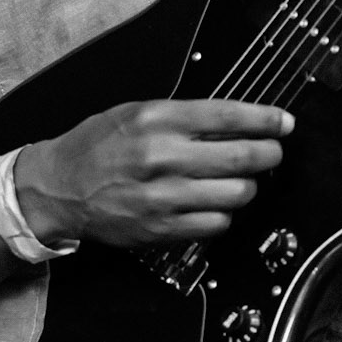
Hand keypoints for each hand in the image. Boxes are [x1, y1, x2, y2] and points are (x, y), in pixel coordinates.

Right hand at [13, 99, 292, 248]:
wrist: (57, 188)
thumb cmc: (97, 146)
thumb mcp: (137, 112)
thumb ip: (186, 116)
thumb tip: (239, 123)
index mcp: (156, 119)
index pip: (228, 116)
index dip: (266, 119)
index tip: (284, 122)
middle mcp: (161, 157)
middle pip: (242, 158)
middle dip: (269, 154)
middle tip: (273, 152)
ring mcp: (162, 197)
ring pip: (236, 194)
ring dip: (247, 186)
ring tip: (240, 179)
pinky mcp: (161, 229)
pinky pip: (216, 225)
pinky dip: (224, 214)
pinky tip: (215, 204)